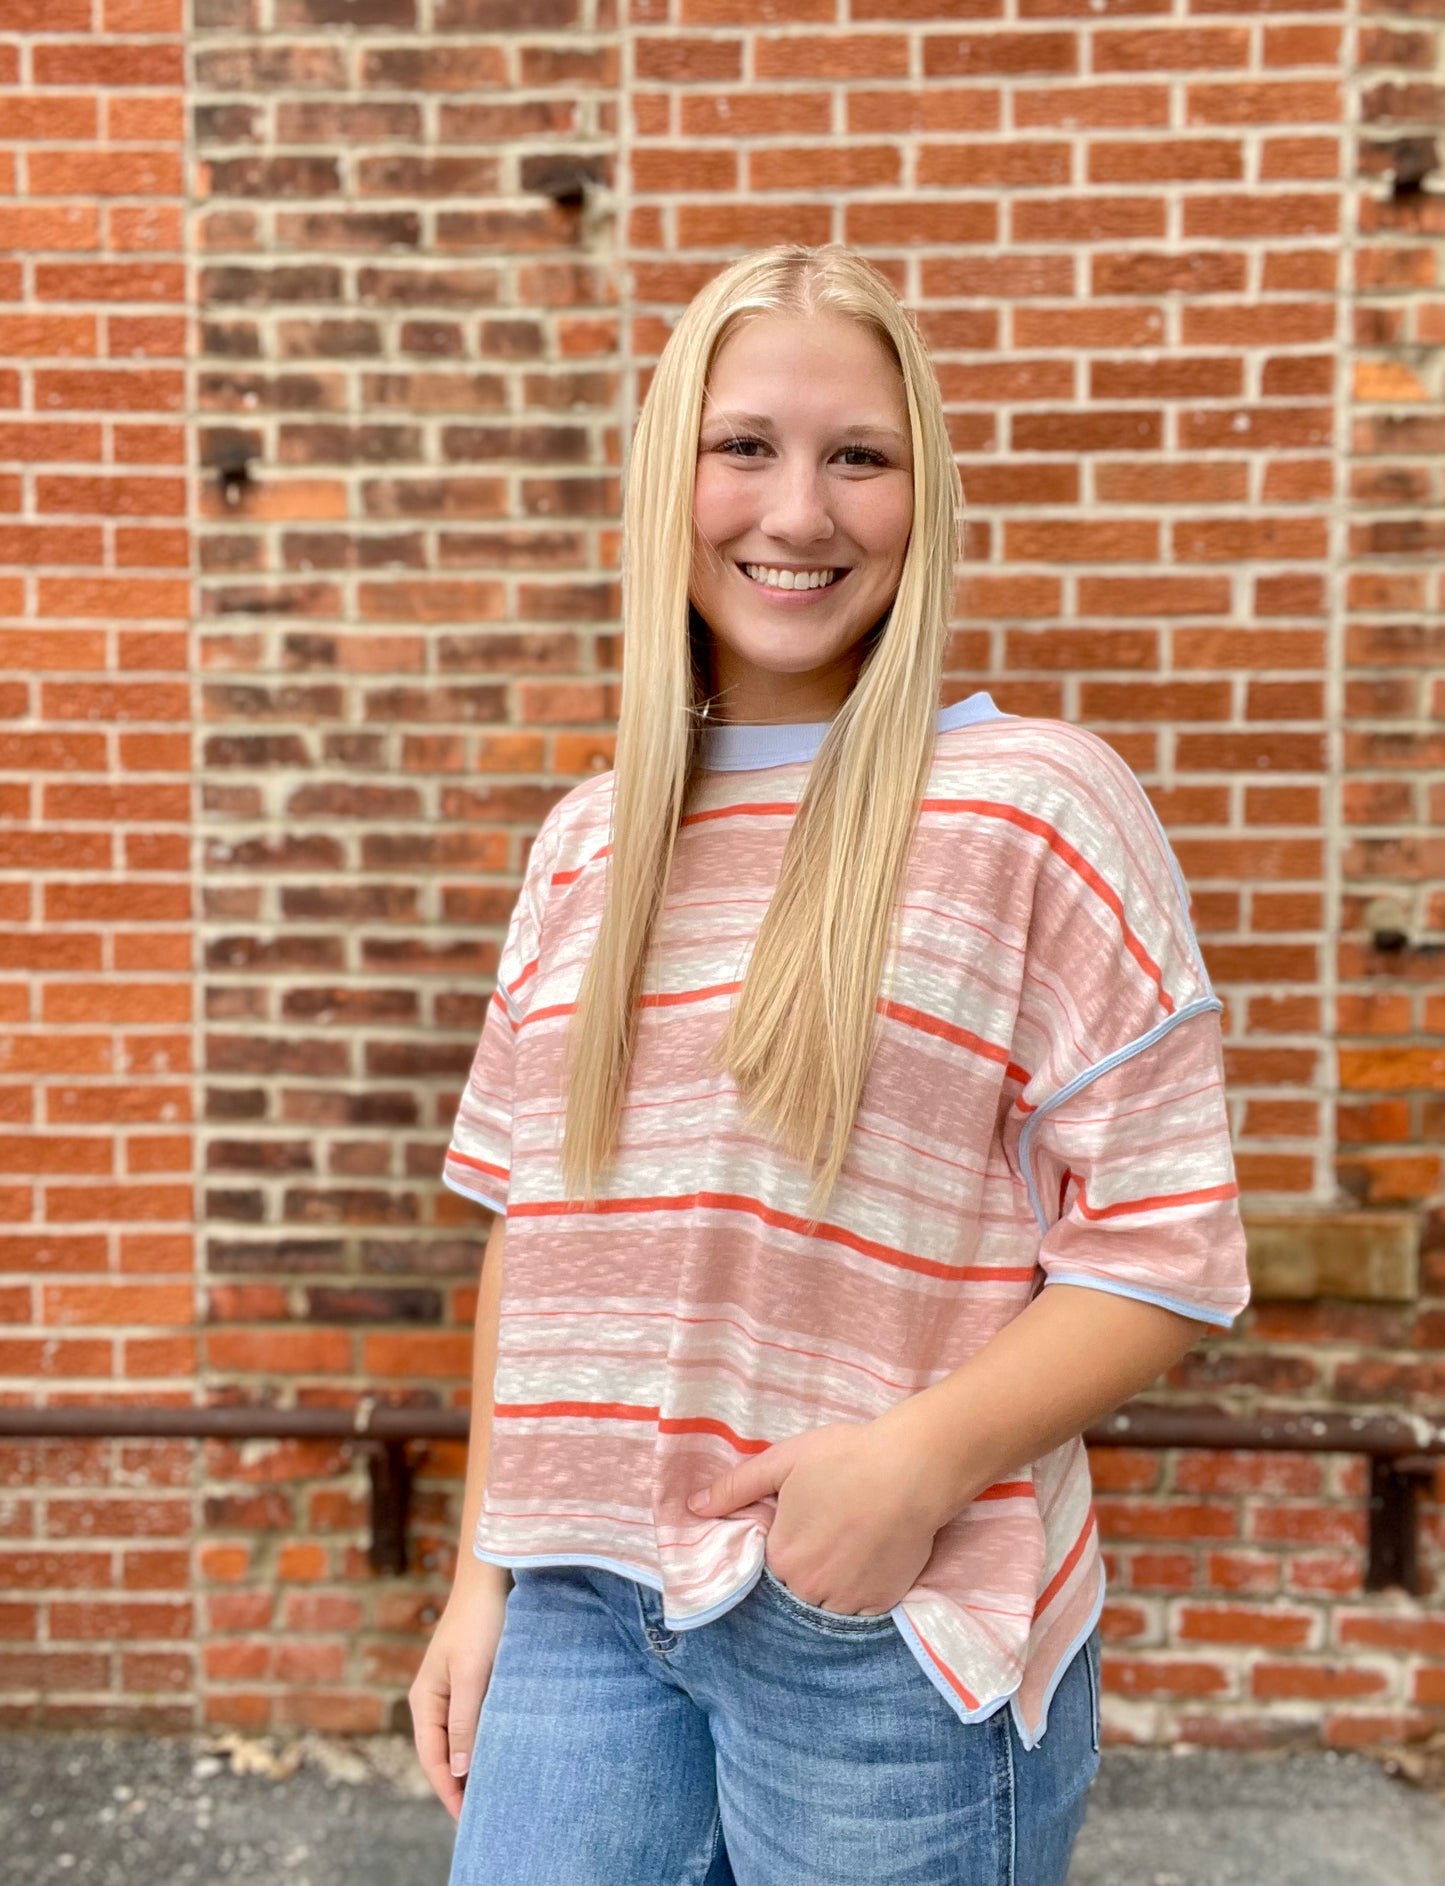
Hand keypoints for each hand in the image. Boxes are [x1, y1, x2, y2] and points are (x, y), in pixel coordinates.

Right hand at [408, 1576, 510, 1819]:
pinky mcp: (473, 1678)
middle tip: (486, 1815)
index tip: (469, 1820)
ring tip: (496, 1791)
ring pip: (460, 1738)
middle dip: (460, 1785)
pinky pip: (474, 1720)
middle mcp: (434, 1698)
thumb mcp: (472, 1674)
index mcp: (425, 1700)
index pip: (433, 1760)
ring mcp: (453, 1688)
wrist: (492, 1574)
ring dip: (473, 1763)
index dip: (449, 1792)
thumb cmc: (480, 1620)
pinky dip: (484, 1740)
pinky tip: (503, 1750)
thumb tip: (457, 1771)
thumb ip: (464, 1721)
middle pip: (443, 1754)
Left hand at [686, 1416, 944, 1616]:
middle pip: (794, 1593)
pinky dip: (858, 1596)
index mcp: (781, 1557)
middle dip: (803, 1572)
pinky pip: (859, 1614)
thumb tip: (694, 1508)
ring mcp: (848, 1601)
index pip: (766, 1572)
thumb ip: (736, 1487)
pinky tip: (866, 1564)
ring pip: (825, 1607)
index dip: (780, 1551)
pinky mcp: (882, 1604)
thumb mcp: (784, 1461)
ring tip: (845, 1554)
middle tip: (825, 1538)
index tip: (797, 1532)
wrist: (913, 1469)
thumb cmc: (846, 1458)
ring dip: (829, 1589)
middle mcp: (810, 1588)